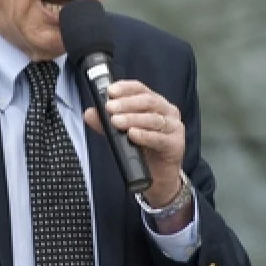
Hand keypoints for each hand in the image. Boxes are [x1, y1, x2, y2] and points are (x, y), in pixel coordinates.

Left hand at [83, 80, 184, 207]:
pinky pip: (159, 138)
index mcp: (154, 103)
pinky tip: (132, 134)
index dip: (125, 88)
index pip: (140, 88)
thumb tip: (89, 113)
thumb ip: (106, 123)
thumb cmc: (142, 149)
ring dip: (132, 119)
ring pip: (153, 118)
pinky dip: (144, 135)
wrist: (157, 177)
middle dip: (126, 103)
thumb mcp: (120, 133)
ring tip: (116, 122)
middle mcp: (167, 111)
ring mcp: (174, 127)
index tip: (110, 91)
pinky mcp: (176, 144)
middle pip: (148, 101)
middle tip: (109, 108)